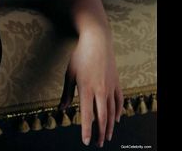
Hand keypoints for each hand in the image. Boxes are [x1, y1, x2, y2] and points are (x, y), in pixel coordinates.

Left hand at [59, 29, 123, 147]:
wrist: (97, 42)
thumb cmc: (80, 56)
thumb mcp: (69, 74)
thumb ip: (66, 93)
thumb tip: (62, 108)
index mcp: (86, 89)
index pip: (86, 115)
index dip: (86, 130)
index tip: (86, 141)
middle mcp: (100, 90)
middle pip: (102, 117)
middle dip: (100, 133)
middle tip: (99, 144)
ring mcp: (110, 87)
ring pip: (112, 111)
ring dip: (110, 126)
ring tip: (107, 137)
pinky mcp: (116, 83)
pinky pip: (119, 101)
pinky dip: (118, 112)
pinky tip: (116, 119)